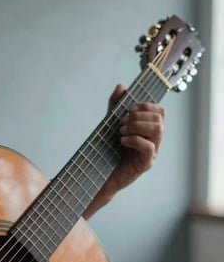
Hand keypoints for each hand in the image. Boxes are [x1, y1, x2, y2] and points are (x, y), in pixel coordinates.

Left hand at [84, 84, 164, 217]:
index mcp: (149, 130)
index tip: (129, 110)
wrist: (100, 175)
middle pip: (160, 119)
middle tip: (122, 124)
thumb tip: (121, 86)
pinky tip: (122, 141)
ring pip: (158, 130)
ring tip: (121, 132)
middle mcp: (154, 141)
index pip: (160, 111)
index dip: (146, 106)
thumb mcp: (110, 123)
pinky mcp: (145, 164)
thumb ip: (115, 106)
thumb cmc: (108, 150)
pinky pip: (149, 147)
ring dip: (137, 126)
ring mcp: (151, 153)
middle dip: (138, 116)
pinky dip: (134, 139)